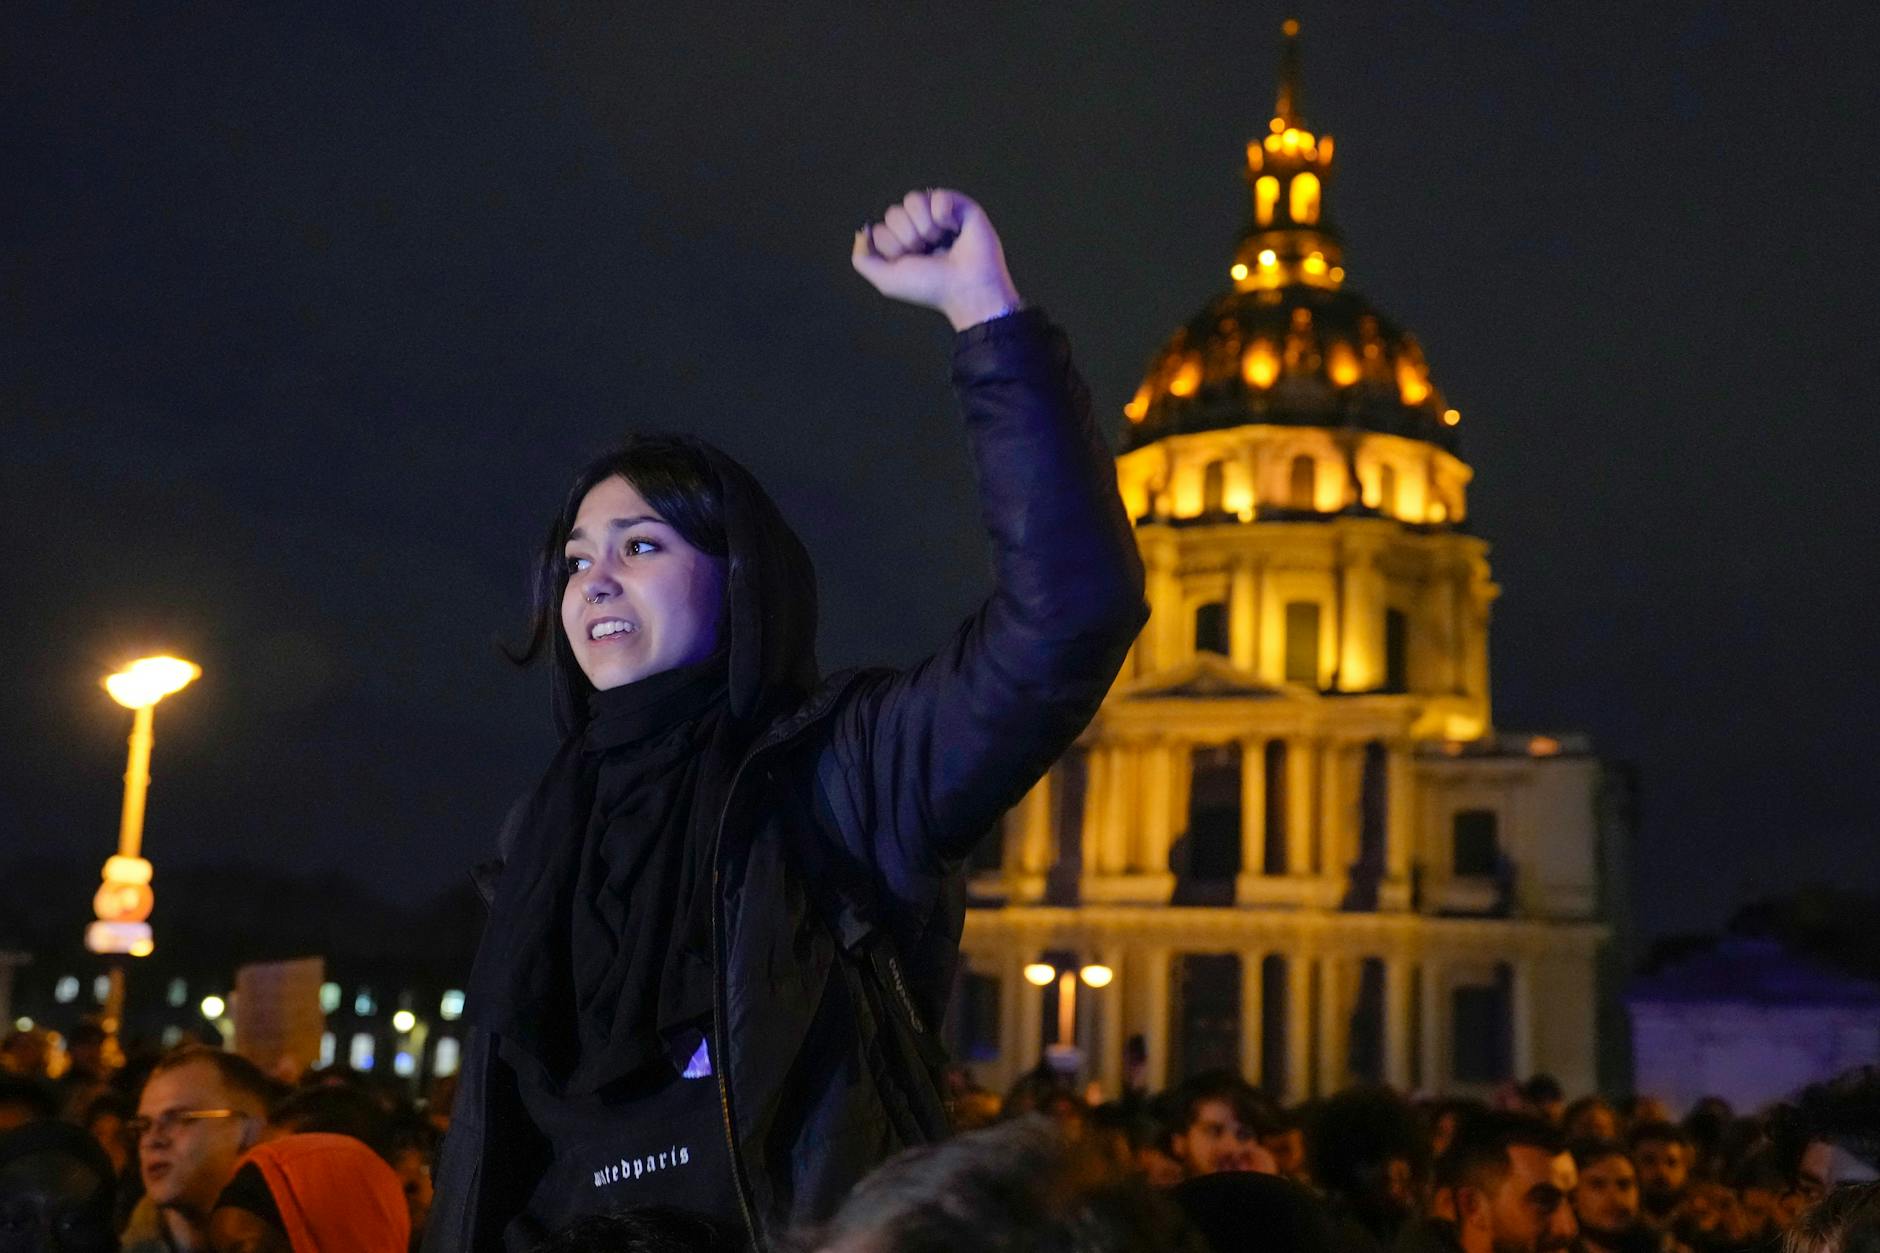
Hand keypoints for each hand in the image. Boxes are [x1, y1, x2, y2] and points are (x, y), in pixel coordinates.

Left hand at [851, 188, 1022, 330]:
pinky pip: (938, 196)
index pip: (880, 229)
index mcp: (903, 245)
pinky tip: (955, 230)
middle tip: (927, 253)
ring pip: (913, 199)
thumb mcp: (886, 280)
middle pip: (893, 212)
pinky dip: (943, 215)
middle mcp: (920, 229)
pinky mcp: (961, 207)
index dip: (891, 247)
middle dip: (906, 236)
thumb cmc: (930, 288)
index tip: (910, 263)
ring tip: (940, 242)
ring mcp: (940, 216)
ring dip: (923, 225)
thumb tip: (863, 230)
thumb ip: (862, 259)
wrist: (967, 289)